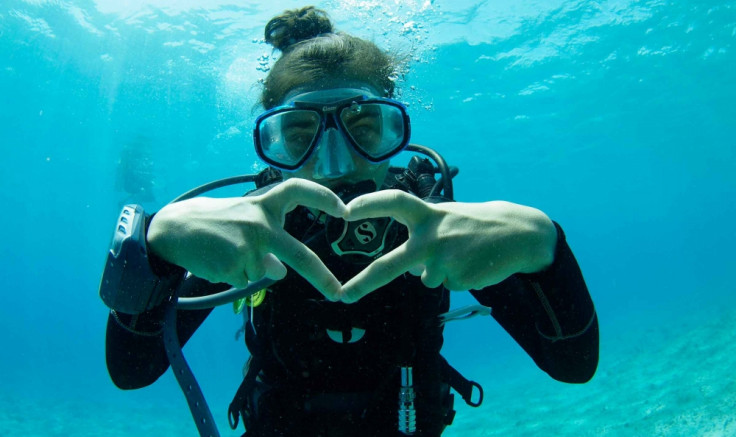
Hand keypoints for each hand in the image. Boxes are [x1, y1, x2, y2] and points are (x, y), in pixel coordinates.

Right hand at [147, 179, 346, 300]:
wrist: (171, 229)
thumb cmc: (210, 221)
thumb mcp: (242, 220)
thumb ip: (267, 239)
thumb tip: (281, 272)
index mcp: (263, 205)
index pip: (298, 191)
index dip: (322, 197)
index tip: (344, 210)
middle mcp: (260, 224)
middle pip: (299, 253)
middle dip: (321, 276)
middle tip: (337, 292)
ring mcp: (247, 247)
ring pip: (260, 272)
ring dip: (245, 268)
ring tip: (221, 251)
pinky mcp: (233, 266)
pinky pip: (243, 281)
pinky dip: (232, 276)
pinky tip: (215, 260)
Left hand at [340, 190, 556, 302]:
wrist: (520, 235)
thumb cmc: (478, 224)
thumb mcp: (448, 217)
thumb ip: (424, 235)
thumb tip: (410, 270)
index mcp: (428, 214)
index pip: (394, 201)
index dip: (369, 203)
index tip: (345, 210)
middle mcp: (432, 237)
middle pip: (391, 264)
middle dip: (364, 282)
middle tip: (343, 296)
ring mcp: (445, 260)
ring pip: (427, 278)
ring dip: (443, 271)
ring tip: (466, 254)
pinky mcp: (459, 279)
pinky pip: (448, 285)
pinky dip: (458, 278)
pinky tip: (474, 264)